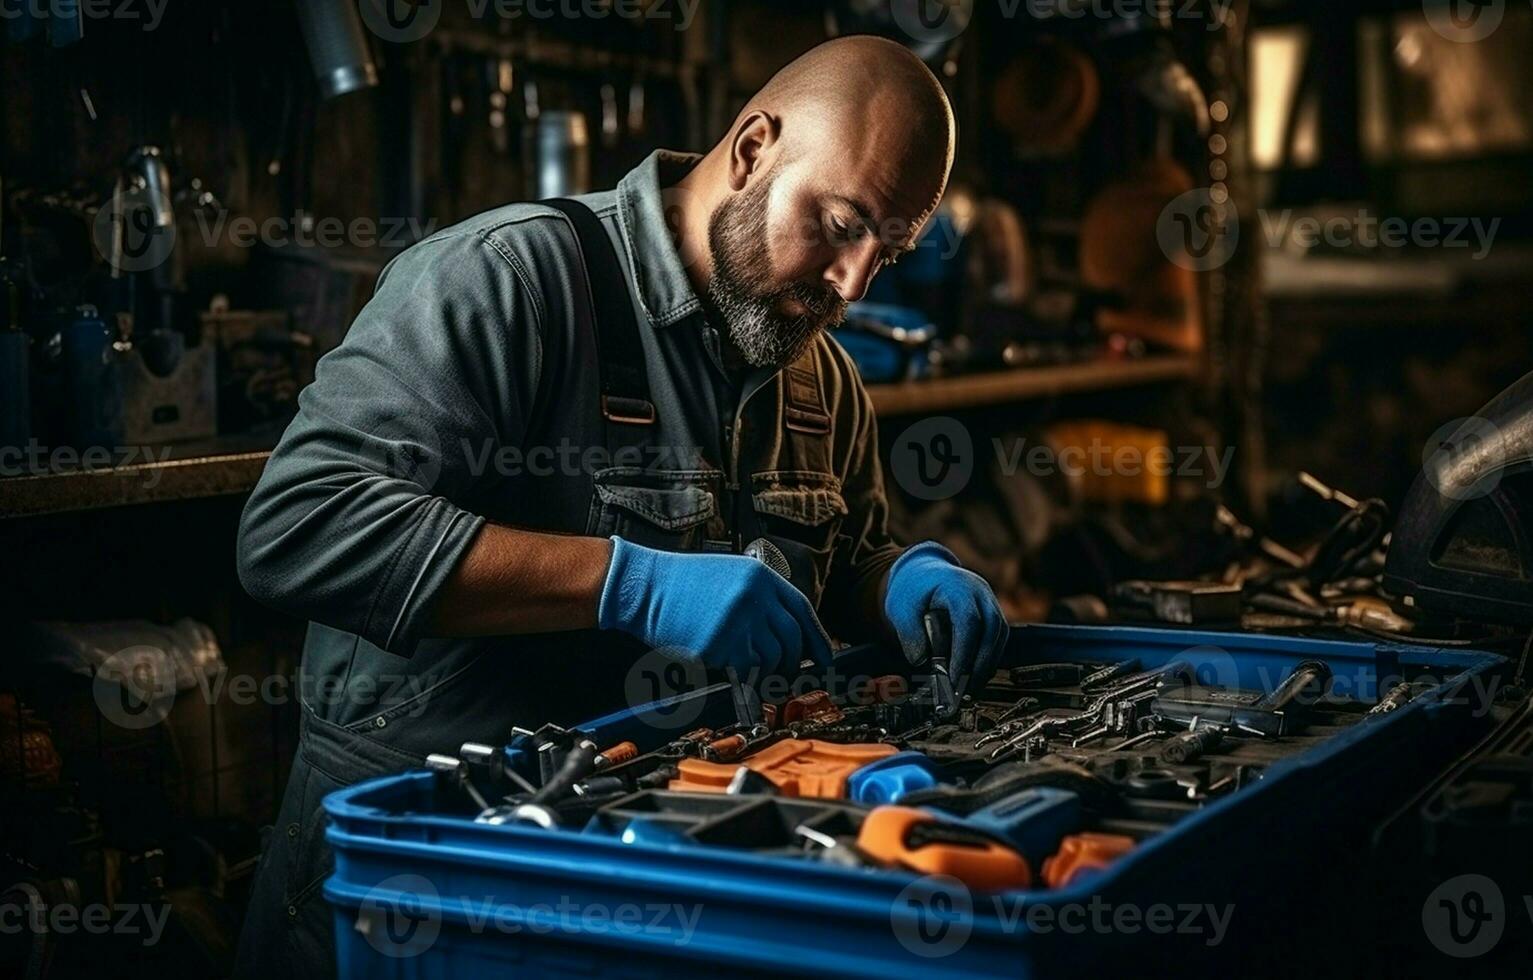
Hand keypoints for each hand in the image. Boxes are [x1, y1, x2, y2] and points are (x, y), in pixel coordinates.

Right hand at [598, 537, 832, 675]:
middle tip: (786, 672)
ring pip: (772, 657)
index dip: (817, 638)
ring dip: (767, 670)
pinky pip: (744, 669)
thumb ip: (759, 598)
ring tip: (751, 668)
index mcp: (760, 577)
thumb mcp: (729, 575)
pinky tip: (731, 668)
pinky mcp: (719, 644)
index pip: (802, 610)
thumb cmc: (681, 583)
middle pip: (792, 638)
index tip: (824, 658)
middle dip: (793, 661)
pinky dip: (743, 675)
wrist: (644, 584)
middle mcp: (755, 597)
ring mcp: (738, 621)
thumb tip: (786, 633)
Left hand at [883, 541, 1008, 688]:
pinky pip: (997, 639)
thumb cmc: (913, 590)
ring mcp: (990, 602)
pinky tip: (974, 678)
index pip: (968, 621)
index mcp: (958, 587)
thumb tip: (920, 660)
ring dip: (986, 666)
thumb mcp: (901, 608)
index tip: (954, 678)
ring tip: (968, 691)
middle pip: (991, 630)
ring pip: (999, 636)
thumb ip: (909, 633)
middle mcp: (980, 593)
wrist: (925, 574)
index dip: (964, 652)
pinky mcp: (992, 615)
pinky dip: (988, 660)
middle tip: (963, 692)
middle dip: (979, 665)